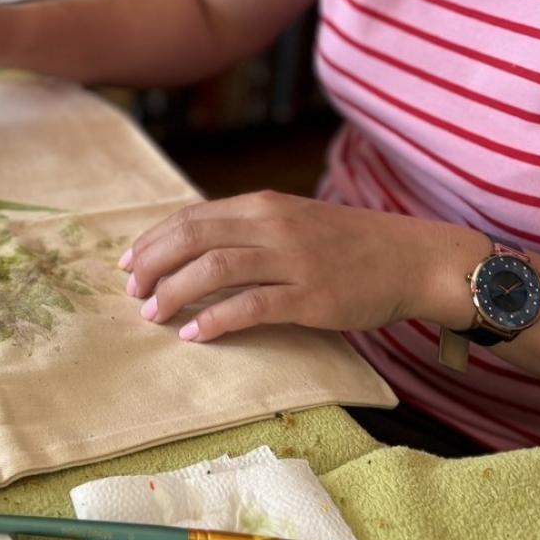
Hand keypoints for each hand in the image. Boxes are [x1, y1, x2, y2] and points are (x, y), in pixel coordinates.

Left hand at [120, 192, 478, 341]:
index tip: (129, 262)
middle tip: (132, 291)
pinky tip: (194, 334)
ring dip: (175, 292)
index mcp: (263, 205)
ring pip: (214, 269)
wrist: (410, 258)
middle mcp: (273, 225)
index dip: (154, 240)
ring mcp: (293, 260)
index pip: (191, 217)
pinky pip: (252, 306)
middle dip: (153, 264)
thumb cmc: (348, 244)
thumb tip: (194, 247)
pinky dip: (216, 320)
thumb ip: (248, 228)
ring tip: (153, 314)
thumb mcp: (292, 220)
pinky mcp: (311, 296)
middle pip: (193, 238)